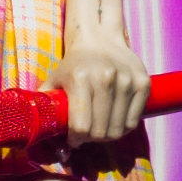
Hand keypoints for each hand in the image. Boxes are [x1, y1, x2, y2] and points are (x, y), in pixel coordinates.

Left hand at [51, 26, 147, 145]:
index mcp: (80, 78)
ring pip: (118, 130)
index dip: (76, 139)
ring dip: (107, 135)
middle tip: (86, 135)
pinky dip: (122, 128)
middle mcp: (105, 77)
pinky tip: (113, 121)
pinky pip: (133, 121)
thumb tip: (38, 133)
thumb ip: (44, 106)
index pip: (81, 126)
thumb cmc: (73, 66)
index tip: (73, 139)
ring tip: (98, 127)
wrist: (100, 41)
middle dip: (90, 139)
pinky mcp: (143, 83)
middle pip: (100, 131)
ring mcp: (127, 80)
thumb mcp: (53, 81)